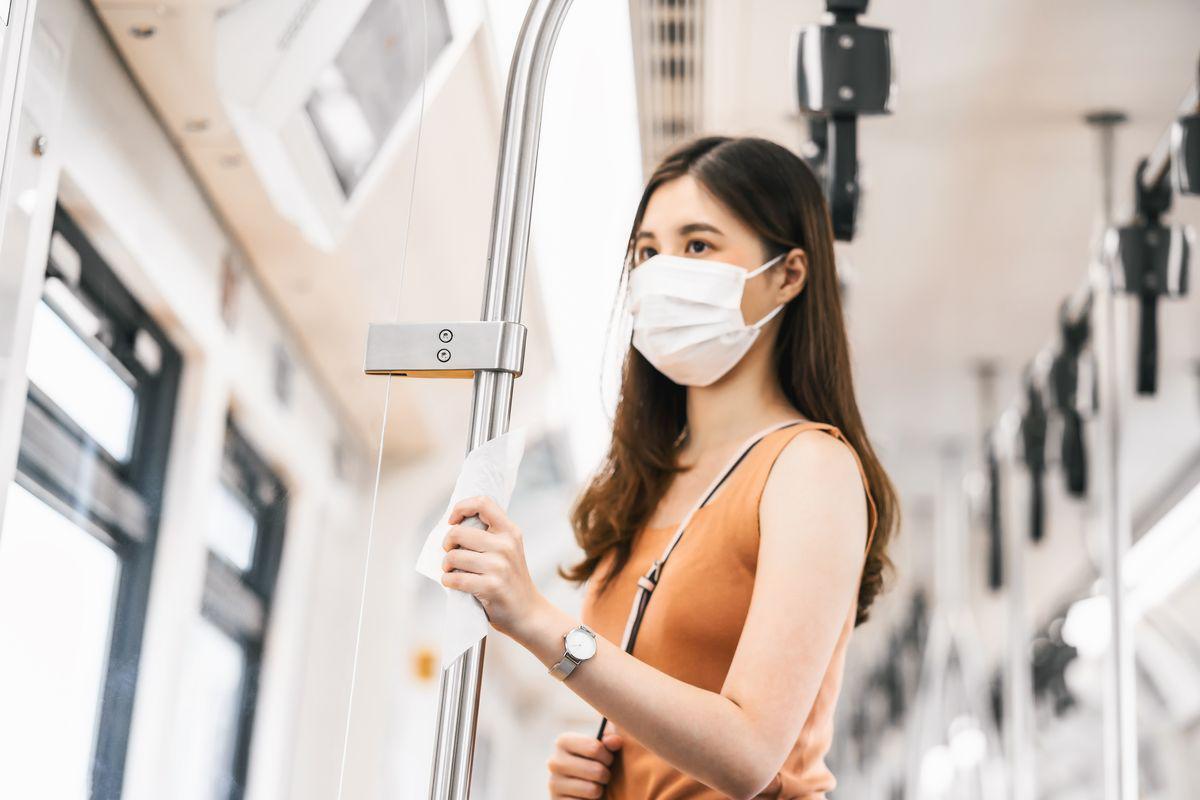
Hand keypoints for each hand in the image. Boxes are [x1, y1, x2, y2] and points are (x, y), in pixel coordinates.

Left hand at [441, 495, 544, 639]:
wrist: (528, 612)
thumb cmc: (510, 580)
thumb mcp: (507, 549)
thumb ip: (488, 534)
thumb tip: (453, 524)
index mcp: (510, 531)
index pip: (482, 503)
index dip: (461, 508)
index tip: (452, 521)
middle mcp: (506, 545)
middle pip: (458, 532)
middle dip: (447, 544)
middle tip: (451, 554)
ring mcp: (499, 566)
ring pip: (453, 557)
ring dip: (446, 566)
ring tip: (453, 571)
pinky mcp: (491, 586)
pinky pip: (455, 578)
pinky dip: (448, 581)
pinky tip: (453, 583)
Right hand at [548, 731, 622, 798]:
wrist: (583, 784)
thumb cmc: (596, 761)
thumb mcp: (604, 746)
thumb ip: (611, 738)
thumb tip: (615, 741)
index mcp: (564, 742)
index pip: (595, 748)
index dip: (608, 756)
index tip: (608, 759)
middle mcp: (555, 762)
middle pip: (597, 771)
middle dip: (606, 774)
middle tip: (603, 775)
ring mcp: (554, 784)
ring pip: (593, 790)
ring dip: (599, 790)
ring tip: (595, 785)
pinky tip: (585, 797)